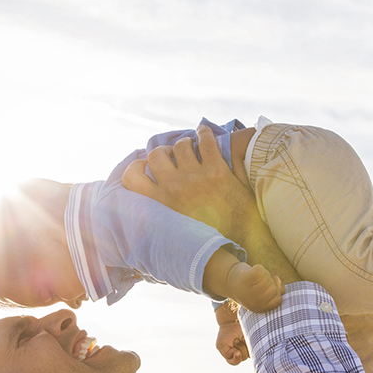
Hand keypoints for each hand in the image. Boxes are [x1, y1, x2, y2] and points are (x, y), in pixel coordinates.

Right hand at [121, 125, 254, 237]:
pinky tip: (203, 133)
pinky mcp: (217, 170)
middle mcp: (174, 187)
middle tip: (170, 155)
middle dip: (162, 152)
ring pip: (180, 146)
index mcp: (160, 203)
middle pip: (156, 155)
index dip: (135, 167)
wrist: (241, 239)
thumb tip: (147, 211)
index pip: (132, 178)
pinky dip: (203, 134)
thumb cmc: (205, 237)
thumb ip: (159, 216)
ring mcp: (196, 177)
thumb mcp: (173, 230)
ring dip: (184, 144)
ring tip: (189, 147)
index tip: (143, 165)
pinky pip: (205, 142)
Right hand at [215, 319, 249, 364]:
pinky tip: (246, 338)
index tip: (237, 351)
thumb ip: (227, 354)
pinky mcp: (252, 346)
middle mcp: (238, 355)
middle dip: (240, 349)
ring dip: (245, 345)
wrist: (233, 323)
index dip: (236, 358)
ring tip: (241, 338)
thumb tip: (238, 355)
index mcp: (229, 356)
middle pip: (242, 358)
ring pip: (249, 354)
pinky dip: (250, 344)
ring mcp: (246, 350)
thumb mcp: (221, 345)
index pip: (234, 362)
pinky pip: (254, 349)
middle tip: (236, 340)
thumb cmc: (226, 334)